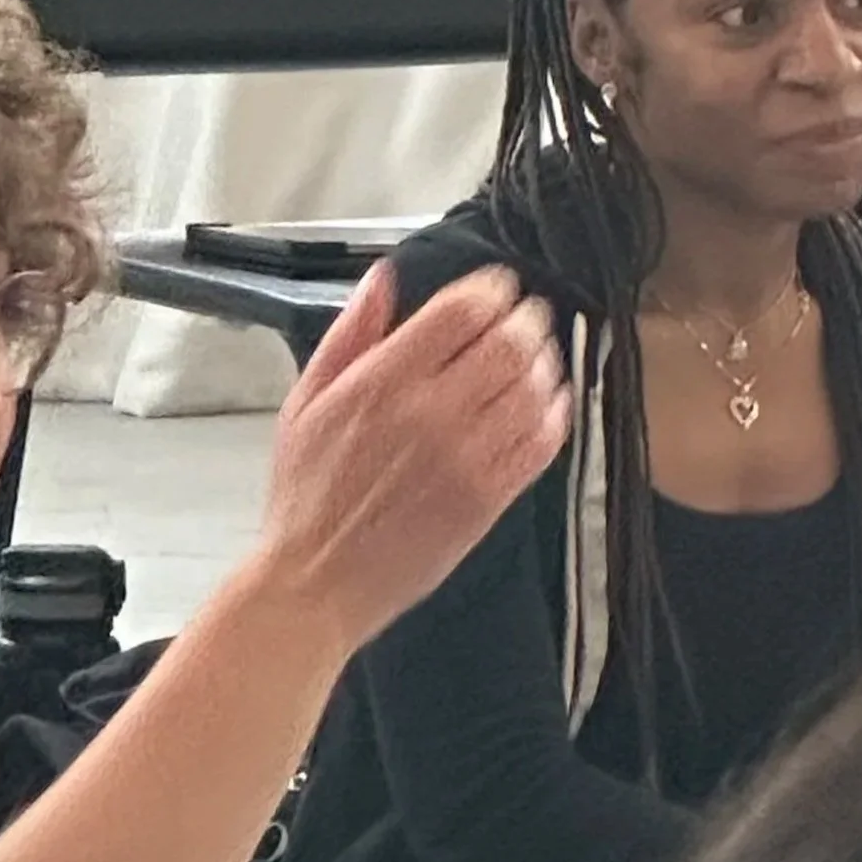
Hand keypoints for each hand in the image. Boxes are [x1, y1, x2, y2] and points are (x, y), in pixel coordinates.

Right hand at [254, 259, 571, 654]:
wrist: (317, 582)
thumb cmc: (307, 498)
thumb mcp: (306, 403)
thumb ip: (350, 336)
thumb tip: (384, 279)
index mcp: (383, 382)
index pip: (463, 310)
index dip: (492, 290)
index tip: (499, 288)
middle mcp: (431, 414)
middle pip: (509, 342)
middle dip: (527, 321)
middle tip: (529, 319)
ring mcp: (466, 458)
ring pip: (533, 387)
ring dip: (545, 364)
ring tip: (540, 359)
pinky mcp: (488, 498)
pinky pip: (541, 442)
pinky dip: (555, 415)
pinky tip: (548, 405)